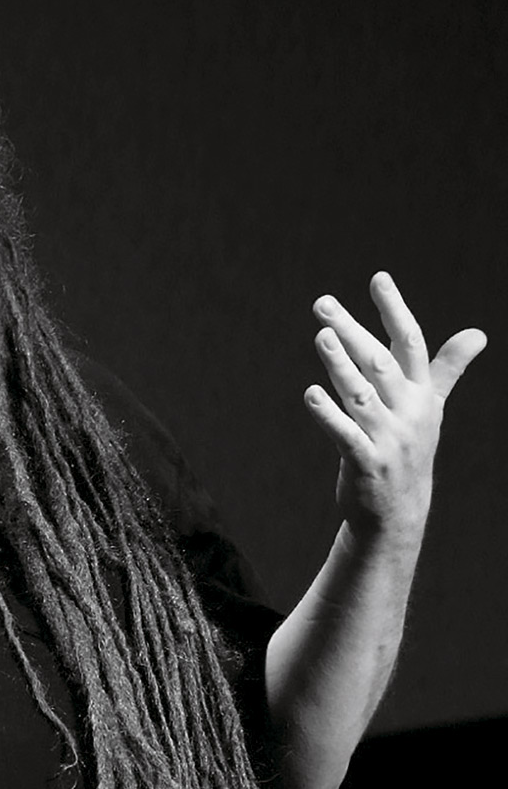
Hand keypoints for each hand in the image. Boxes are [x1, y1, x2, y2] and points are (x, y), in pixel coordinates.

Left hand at [305, 272, 485, 544]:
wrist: (398, 510)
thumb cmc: (407, 448)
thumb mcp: (430, 407)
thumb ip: (445, 368)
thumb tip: (478, 333)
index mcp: (422, 394)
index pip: (410, 343)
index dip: (394, 309)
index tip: (378, 278)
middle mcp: (408, 412)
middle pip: (379, 362)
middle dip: (352, 331)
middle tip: (323, 304)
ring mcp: (389, 438)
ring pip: (361, 395)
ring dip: (339, 364)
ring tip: (321, 336)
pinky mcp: (367, 462)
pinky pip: (345, 434)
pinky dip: (328, 415)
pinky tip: (311, 394)